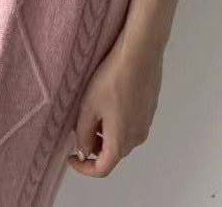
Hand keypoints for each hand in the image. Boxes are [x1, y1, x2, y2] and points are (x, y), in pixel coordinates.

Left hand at [67, 31, 163, 177]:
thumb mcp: (88, 107)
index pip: (102, 169)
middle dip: (94, 147)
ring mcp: (147, 122)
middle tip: (79, 128)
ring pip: (123, 138)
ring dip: (106, 133)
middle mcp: (137, 137)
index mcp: (121, 142)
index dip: (83, 168)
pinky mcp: (151, 108)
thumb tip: (84, 152)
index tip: (70, 156)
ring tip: (93, 111)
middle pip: (113, 153)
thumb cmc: (111, 80)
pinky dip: (118, 122)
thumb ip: (83, 134)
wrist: (140, 54)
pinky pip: (131, 124)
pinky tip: (110, 100)